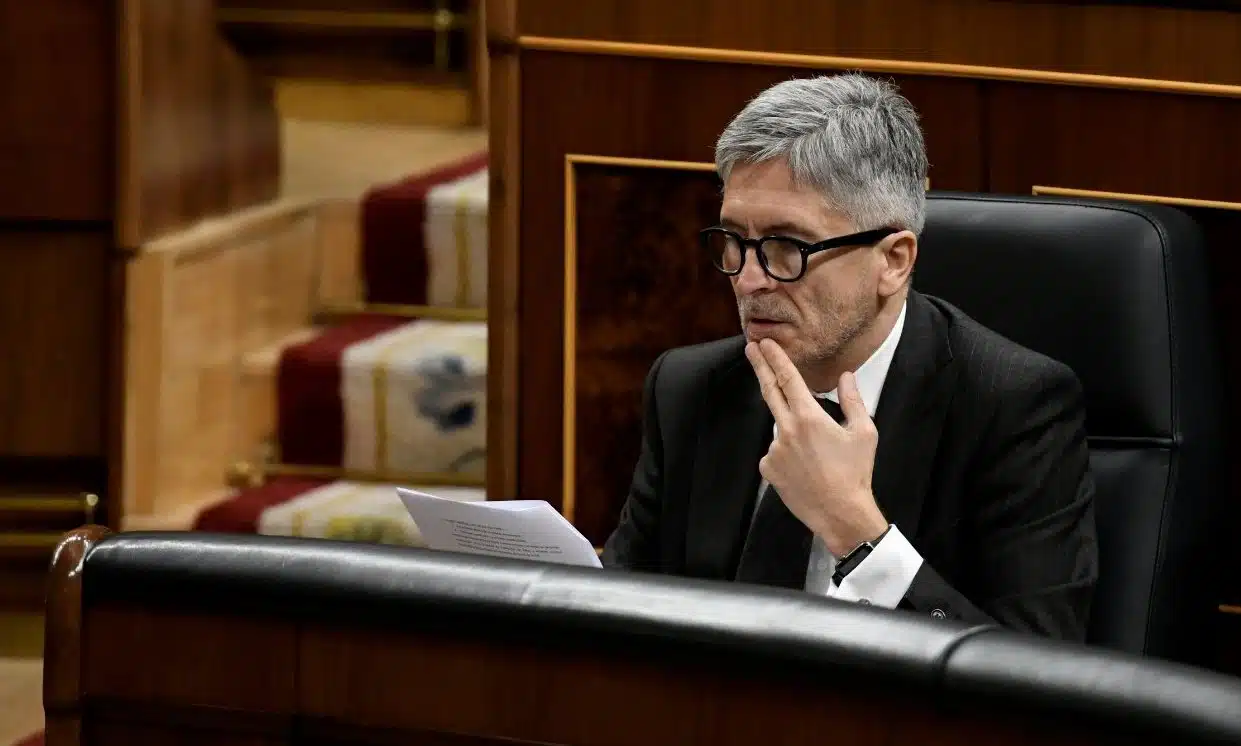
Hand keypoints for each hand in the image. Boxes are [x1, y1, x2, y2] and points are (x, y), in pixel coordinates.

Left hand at [746, 338, 888, 556]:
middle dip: (760, 367)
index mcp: (810, 417)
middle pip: (770, 391)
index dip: (775, 358)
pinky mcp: (768, 468)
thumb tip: (846, 376)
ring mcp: (774, 449)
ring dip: (794, 431)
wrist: (840, 513)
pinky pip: (775, 452)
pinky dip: (787, 454)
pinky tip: (806, 469)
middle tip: (751, 349)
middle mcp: (787, 429)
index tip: (765, 344)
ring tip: (817, 456)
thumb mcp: (864, 432)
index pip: (788, 379)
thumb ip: (852, 400)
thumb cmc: (856, 473)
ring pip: (780, 428)